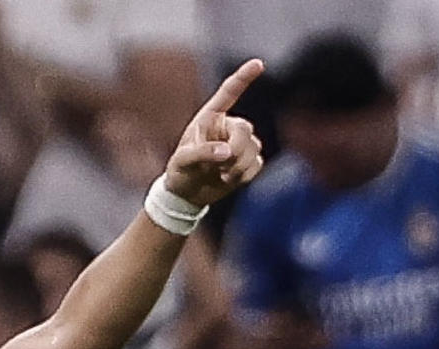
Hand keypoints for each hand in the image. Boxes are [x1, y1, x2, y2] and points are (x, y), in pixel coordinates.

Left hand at [162, 59, 264, 207]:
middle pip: (245, 129)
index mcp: (209, 117)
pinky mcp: (247, 161)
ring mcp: (239, 144)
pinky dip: (246, 174)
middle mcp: (227, 126)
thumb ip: (202, 153)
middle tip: (222, 168)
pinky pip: (258, 164)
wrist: (188, 194)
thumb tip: (227, 152)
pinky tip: (229, 178)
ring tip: (220, 175)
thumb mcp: (182, 161)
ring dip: (239, 166)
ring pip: (254, 148)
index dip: (244, 78)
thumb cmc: (180, 172)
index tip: (259, 63)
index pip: (229, 93)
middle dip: (237, 150)